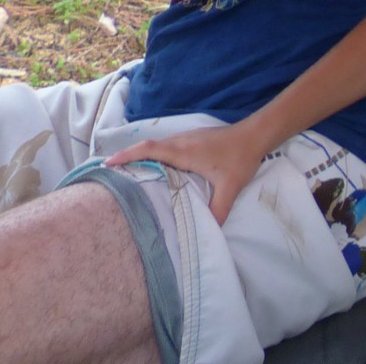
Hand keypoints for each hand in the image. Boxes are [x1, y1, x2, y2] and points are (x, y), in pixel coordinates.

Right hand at [105, 121, 269, 223]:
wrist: (257, 134)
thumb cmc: (241, 158)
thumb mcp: (230, 187)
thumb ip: (218, 210)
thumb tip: (208, 231)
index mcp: (183, 151)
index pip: (148, 150)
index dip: (126, 155)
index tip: (107, 164)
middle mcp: (181, 142)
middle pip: (147, 147)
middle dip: (127, 157)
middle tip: (110, 173)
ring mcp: (187, 138)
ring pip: (157, 146)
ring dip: (140, 156)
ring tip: (126, 173)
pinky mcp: (193, 140)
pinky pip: (166, 146)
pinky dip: (154, 155)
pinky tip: (155, 168)